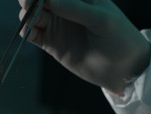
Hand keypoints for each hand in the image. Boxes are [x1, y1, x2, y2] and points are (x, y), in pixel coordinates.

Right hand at [18, 0, 150, 94]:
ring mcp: (58, 25)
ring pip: (33, 14)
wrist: (123, 70)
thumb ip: (75, 8)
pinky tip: (29, 32)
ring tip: (31, 20)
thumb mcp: (101, 19)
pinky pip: (34, 34)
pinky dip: (27, 32)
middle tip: (28, 4)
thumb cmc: (120, 39)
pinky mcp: (52, 44)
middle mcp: (66, 8)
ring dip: (27, 14)